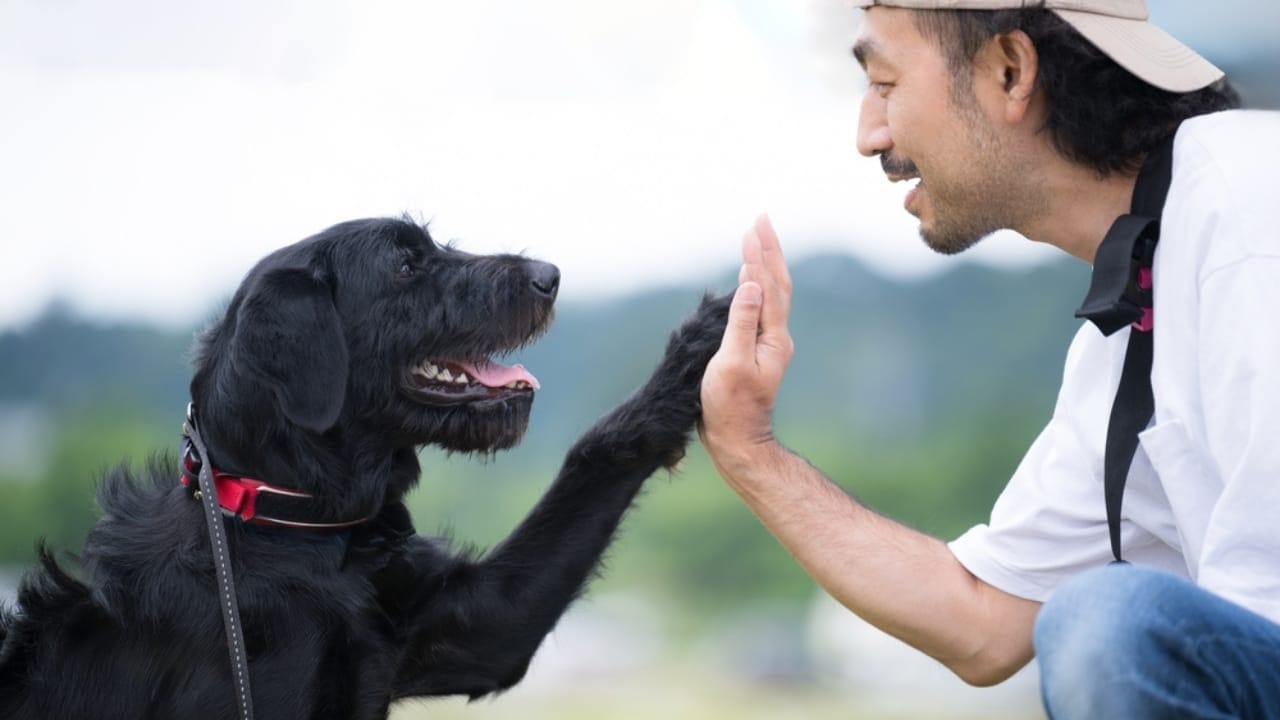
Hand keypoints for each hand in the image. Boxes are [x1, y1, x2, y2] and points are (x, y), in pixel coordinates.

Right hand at [698, 215, 793, 474]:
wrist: (737, 440)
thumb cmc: (730, 406)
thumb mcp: (732, 363)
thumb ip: (741, 323)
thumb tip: (750, 285)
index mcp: (773, 336)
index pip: (768, 285)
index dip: (760, 254)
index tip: (753, 226)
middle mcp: (776, 336)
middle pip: (776, 284)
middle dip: (767, 250)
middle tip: (760, 220)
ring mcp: (768, 344)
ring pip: (770, 294)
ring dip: (763, 265)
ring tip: (756, 240)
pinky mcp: (757, 351)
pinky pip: (761, 307)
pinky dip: (756, 285)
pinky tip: (749, 281)